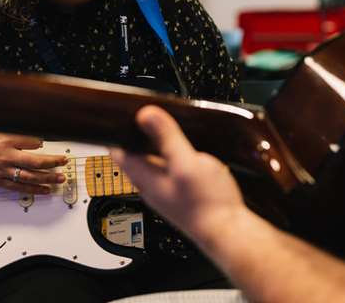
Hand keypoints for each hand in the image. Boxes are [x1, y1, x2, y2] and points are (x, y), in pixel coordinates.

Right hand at [0, 128, 67, 193]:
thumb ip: (3, 131)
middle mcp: (4, 156)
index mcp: (2, 139)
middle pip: (35, 161)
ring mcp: (0, 170)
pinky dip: (32, 189)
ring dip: (47, 178)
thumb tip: (20, 134)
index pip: (30, 141)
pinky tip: (43, 190)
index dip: (40, 143)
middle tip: (64, 162)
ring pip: (30, 177)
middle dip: (52, 162)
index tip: (46, 143)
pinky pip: (17, 187)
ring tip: (60, 179)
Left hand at [110, 105, 245, 242]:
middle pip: (134, 155)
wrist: (227, 232)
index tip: (122, 114)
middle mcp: (150, 186)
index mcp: (144, 177)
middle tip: (147, 114)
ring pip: (152, 162)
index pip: (118, 151)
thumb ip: (167, 138)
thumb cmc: (206, 203)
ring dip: (155, 145)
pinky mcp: (179, 195)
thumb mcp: (186, 163)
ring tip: (166, 126)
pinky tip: (185, 150)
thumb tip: (145, 114)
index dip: (117, 131)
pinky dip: (171, 156)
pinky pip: (167, 170)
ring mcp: (164, 192)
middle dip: (138, 135)